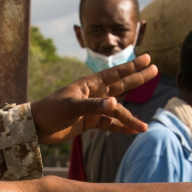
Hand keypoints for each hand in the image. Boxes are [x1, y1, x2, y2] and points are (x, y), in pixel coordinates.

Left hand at [30, 55, 158, 144]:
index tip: (148, 58)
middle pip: (121, 86)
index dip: (132, 67)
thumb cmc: (51, 111)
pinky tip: (131, 132)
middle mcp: (94, 94)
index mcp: (90, 84)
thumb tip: (115, 103)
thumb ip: (93, 105)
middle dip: (138, 79)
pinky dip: (120, 128)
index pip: (116, 74)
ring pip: (117, 111)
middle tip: (155, 69)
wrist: (36, 127)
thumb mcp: (71, 107)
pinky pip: (109, 124)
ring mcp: (93, 108)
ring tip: (144, 127)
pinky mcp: (90, 122)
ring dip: (130, 119)